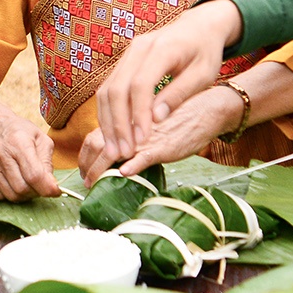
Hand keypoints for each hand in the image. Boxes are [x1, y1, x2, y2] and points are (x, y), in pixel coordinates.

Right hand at [0, 113, 58, 201]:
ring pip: (11, 195)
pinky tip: (16, 183)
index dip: (47, 188)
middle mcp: (1, 154)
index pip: (34, 175)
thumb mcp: (42, 139)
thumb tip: (51, 186)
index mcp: (19, 142)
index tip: (55, 191)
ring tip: (29, 184)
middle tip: (41, 186)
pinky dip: (12, 194)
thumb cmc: (21, 132)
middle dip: (37, 192)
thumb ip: (48, 162)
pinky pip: (0, 196)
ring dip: (25, 196)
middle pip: (22, 188)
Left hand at [79, 85, 237, 183]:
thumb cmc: (181, 116)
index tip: (84, 167)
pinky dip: (132, 165)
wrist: (208, 108)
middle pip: (95, 143)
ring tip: (93, 183)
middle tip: (84, 179)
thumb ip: (136, 133)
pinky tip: (124, 173)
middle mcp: (131, 128)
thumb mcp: (153, 123)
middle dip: (85, 164)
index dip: (85, 153)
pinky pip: (144, 157)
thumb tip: (121, 151)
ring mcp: (145, 139)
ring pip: (113, 153)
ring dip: (99, 170)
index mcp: (128, 120)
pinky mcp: (163, 147)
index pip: (96, 135)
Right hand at [94, 0, 242, 161]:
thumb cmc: (205, 52)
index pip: (140, 85)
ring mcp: (128, 54)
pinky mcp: (124, 62)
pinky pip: (108, 88)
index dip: (137, 115)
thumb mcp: (203, 74)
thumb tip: (155, 119)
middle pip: (116, 89)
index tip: (141, 140)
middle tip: (122, 153)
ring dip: (108, 122)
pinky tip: (114, 134)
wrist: (198, 26)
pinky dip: (108, 113)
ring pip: (106, 90)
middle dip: (117, 124)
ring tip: (114, 150)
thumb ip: (179, 94)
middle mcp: (138, 48)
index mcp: (161, 49)